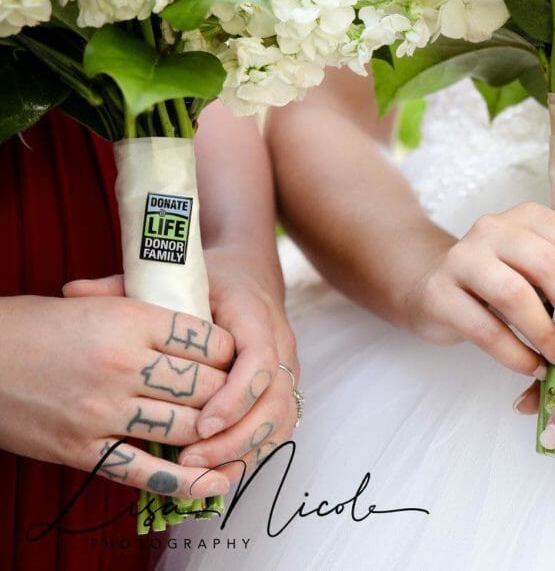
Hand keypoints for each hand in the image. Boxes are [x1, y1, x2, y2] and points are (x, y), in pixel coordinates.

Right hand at [0, 295, 231, 497]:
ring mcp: (101, 411)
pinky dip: (186, 480)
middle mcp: (121, 365)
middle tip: (238, 397)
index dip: (230, 351)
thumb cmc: (32, 326)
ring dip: (215, 434)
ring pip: (186, 427)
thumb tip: (196, 326)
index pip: (206, 339)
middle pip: (205, 386)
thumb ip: (145, 315)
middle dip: (229, 394)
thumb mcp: (94, 304)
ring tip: (231, 433)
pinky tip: (214, 481)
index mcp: (128, 320)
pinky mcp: (81, 448)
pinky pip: (145, 471)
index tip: (235, 358)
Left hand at [65, 247, 298, 479]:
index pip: (259, 360)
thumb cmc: (209, 281)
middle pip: (273, 401)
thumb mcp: (174, 276)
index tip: (201, 421)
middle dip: (234, 437)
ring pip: (278, 422)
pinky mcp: (282, 393)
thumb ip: (126, 287)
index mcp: (254, 316)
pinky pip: (276, 433)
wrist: (250, 277)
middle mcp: (280, 346)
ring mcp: (287, 373)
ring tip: (199, 473)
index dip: (235, 395)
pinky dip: (250, 456)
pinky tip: (217, 474)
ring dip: (241, 451)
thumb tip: (72, 291)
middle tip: (190, 459)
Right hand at [404, 202, 554, 378]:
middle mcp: (497, 228)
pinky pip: (481, 325)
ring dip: (547, 334)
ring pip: (513, 294)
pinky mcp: (441, 292)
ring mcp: (464, 257)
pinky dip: (512, 352)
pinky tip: (532, 369)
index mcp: (536, 216)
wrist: (433, 282)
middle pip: (550, 267)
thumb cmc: (512, 276)